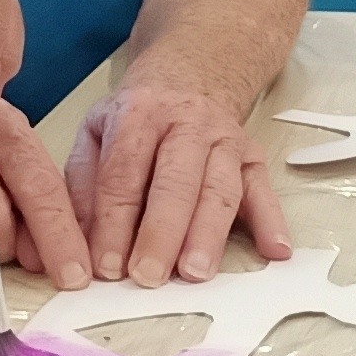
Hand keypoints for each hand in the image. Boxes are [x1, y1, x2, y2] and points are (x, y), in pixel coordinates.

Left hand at [65, 82, 293, 284]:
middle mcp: (187, 123)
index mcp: (140, 114)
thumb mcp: (95, 133)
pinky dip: (272, 221)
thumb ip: (83, 184)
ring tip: (196, 273)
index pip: (124, 175)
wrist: (188, 79)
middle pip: (175, 183)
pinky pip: (264, 189)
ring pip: (219, 190)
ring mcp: (225, 139)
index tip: (106, 266)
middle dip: (161, 234)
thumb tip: (80, 243)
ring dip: (208, 235)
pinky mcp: (252, 156)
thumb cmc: (137, 118)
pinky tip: (274, 250)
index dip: (113, 224)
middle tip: (148, 276)